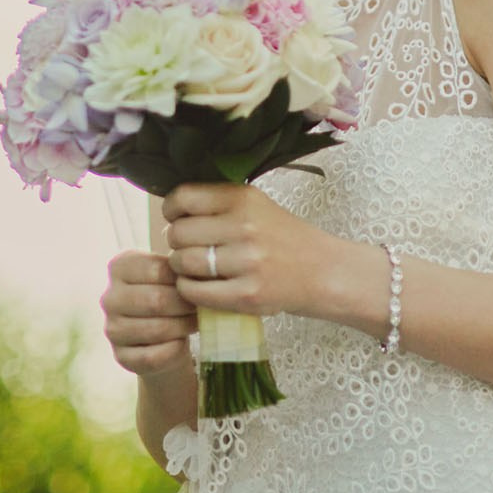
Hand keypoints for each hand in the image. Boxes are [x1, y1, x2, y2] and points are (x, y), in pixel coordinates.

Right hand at [100, 249, 195, 378]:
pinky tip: (181, 342)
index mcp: (119, 267)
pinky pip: (152, 356)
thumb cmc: (171, 292)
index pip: (157, 269)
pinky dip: (173, 350)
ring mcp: (112, 329)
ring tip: (195, 322)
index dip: (183, 278)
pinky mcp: (120, 356)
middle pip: (156, 300)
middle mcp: (110, 298)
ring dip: (183, 326)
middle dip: (185, 305)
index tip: (198, 283)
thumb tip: (197, 273)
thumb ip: (178, 268)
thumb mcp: (172, 272)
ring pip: (156, 329)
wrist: (164, 332)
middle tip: (201, 306)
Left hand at [163, 181, 334, 319]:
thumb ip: (219, 202)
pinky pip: (195, 292)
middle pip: (179, 233)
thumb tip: (171, 207)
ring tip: (193, 267)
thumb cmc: (283, 237)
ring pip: (183, 263)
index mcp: (244, 198)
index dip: (171, 209)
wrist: (321, 271)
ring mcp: (246, 262)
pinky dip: (189, 290)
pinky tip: (200, 286)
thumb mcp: (256, 205)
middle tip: (188, 247)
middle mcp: (245, 226)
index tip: (176, 217)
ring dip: (180, 267)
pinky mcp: (247, 295)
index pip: (185, 197)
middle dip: (176, 242)